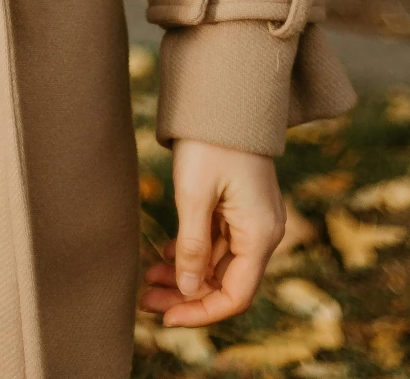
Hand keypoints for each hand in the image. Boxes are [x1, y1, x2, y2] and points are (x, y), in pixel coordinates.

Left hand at [141, 141, 286, 327]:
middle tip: (146, 299)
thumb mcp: (194, 194)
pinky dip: (193, 251)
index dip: (200, 312)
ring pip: (220, 264)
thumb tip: (189, 290)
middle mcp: (264, 232)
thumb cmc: (211, 140)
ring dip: (186, 275)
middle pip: (226, 282)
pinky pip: (219, 242)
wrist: (226, 92)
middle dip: (187, 295)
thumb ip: (193, 246)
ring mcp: (253, 218)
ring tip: (147, 278)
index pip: (235, 295)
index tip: (165, 316)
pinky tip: (164, 255)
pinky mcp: (241, 206)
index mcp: (260, 234)